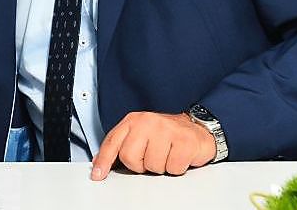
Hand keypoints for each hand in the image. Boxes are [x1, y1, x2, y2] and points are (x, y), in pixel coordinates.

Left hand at [90, 112, 215, 179]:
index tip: (98, 174)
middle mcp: (148, 122)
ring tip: (167, 155)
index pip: (112, 142)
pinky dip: (176, 168)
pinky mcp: (184, 141)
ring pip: (152, 165)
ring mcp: (166, 130)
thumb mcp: (140, 135)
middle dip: (140, 165)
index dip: (104, 161)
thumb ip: (120, 146)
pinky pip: (172, 168)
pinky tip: (178, 156)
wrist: (197, 128)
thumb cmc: (167, 134)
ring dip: (160, 167)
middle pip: (130, 157)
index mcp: (133, 121)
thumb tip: (100, 163)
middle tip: (151, 157)